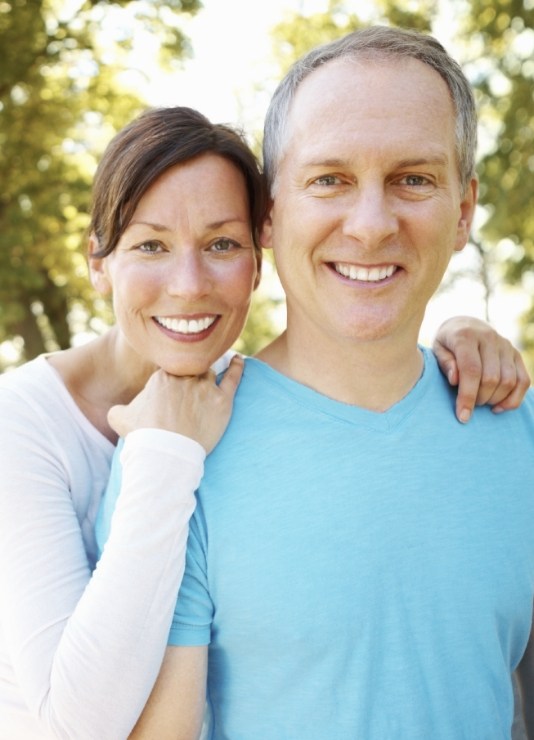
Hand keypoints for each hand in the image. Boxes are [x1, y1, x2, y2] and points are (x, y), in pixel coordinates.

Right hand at [108, 355, 243, 452]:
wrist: (165, 453)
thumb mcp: (120, 418)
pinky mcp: (222, 400)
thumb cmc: (142, 437)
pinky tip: (239, 361)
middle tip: (191, 386)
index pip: (171, 369)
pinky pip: (233, 377)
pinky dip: (237, 367)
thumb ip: (119, 408)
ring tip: (215, 372)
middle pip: (191, 368)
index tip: (173, 389)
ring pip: (209, 372)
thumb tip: (118, 411)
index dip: (173, 379)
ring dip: (209, 373)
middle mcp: (184, 377)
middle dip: (190, 375)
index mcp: (161, 377)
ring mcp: (204, 387)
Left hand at [433, 316, 530, 422]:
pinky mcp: (516, 354)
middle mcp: (489, 338)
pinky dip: (513, 399)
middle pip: (491, 378)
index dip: (467, 396)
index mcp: (466, 336)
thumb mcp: (437, 349)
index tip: (462, 416)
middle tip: (469, 405)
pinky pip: (524, 381)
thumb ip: (445, 363)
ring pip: (509, 381)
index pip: (471, 370)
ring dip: (495, 400)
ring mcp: (506, 345)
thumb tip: (455, 381)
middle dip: (480, 399)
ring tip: (481, 403)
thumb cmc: (447, 342)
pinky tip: (498, 406)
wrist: (464, 324)